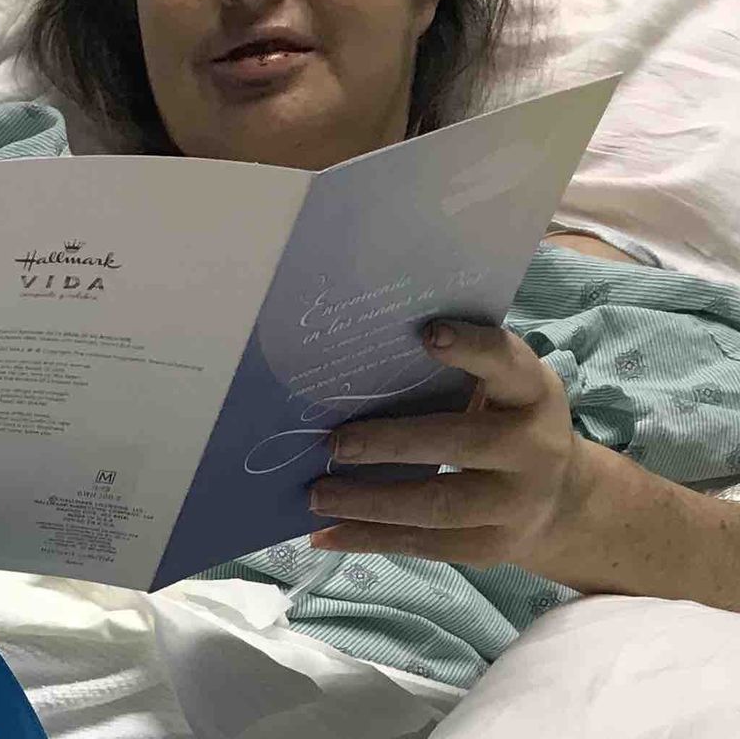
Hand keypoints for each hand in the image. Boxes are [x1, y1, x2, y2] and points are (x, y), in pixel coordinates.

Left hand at [309, 320, 590, 575]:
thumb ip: (459, 369)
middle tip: (335, 442)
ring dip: (369, 502)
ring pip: (436, 507)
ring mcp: (515, 506)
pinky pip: (423, 546)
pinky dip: (368, 539)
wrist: (564, 500)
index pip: (507, 363)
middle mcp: (534, 448)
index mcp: (533, 392)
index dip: (472, 349)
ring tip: (316, 494)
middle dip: (393, 444)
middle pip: (460, 444)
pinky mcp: (490, 548)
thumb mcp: (503, 385)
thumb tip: (364, 358)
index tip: (428, 333)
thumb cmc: (508, 419)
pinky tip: (324, 534)